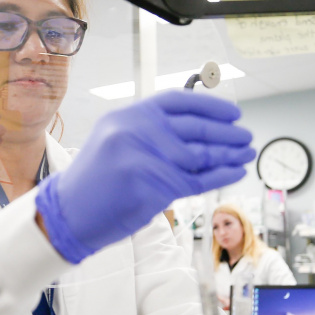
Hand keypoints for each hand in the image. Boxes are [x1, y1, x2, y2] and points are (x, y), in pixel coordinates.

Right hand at [36, 90, 253, 261]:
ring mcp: (143, 158)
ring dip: (229, 154)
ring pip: (199, 155)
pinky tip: (235, 171)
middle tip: (245, 137)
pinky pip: (196, 180)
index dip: (209, 107)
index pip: (177, 102)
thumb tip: (196, 130)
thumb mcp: (116, 141)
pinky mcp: (150, 186)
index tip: (232, 114)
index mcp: (127, 116)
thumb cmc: (94, 181)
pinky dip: (221, 175)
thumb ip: (151, 132)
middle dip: (226, 133)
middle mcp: (135, 131)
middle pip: (194, 128)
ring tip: (246, 153)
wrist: (68, 213)